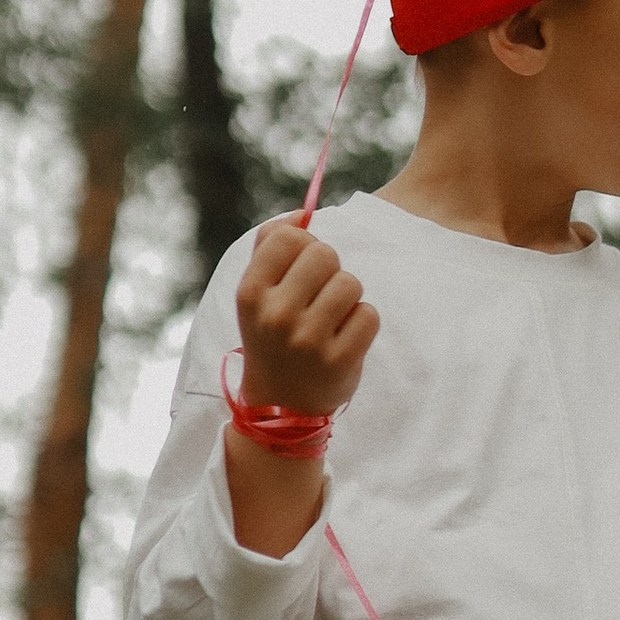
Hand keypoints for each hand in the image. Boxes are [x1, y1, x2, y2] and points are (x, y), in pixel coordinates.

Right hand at [223, 219, 379, 557]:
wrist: (280, 407)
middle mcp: (275, 316)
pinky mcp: (340, 361)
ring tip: (331, 320)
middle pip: (325, 255)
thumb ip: (271, 245)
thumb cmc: (272, 337)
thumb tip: (303, 212)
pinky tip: (345, 338)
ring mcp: (308, 341)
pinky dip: (363, 323)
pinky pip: (369, 314)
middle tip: (319, 298)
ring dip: (348, 298)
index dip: (303, 247)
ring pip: (351, 284)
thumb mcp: (257, 294)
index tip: (300, 270)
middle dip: (330, 271)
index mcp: (250, 294)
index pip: (288, 237)